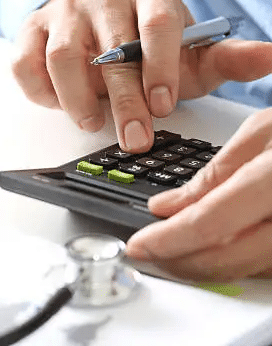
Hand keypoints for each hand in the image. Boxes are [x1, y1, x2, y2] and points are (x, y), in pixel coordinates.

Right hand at [11, 0, 271, 151]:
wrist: (92, 27)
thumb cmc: (142, 47)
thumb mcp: (187, 55)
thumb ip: (224, 59)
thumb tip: (268, 59)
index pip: (157, 23)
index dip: (160, 68)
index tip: (164, 107)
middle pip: (110, 48)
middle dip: (124, 100)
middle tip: (134, 139)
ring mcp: (64, 12)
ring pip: (62, 55)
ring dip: (77, 97)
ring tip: (91, 121)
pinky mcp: (31, 30)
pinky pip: (26, 62)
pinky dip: (40, 90)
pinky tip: (57, 102)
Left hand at [125, 107, 271, 281]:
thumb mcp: (264, 130)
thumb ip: (215, 173)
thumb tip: (169, 207)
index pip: (212, 221)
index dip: (169, 239)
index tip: (140, 246)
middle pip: (233, 258)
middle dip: (185, 261)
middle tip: (156, 254)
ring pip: (254, 268)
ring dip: (212, 264)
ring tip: (182, 249)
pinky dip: (244, 258)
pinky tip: (224, 246)